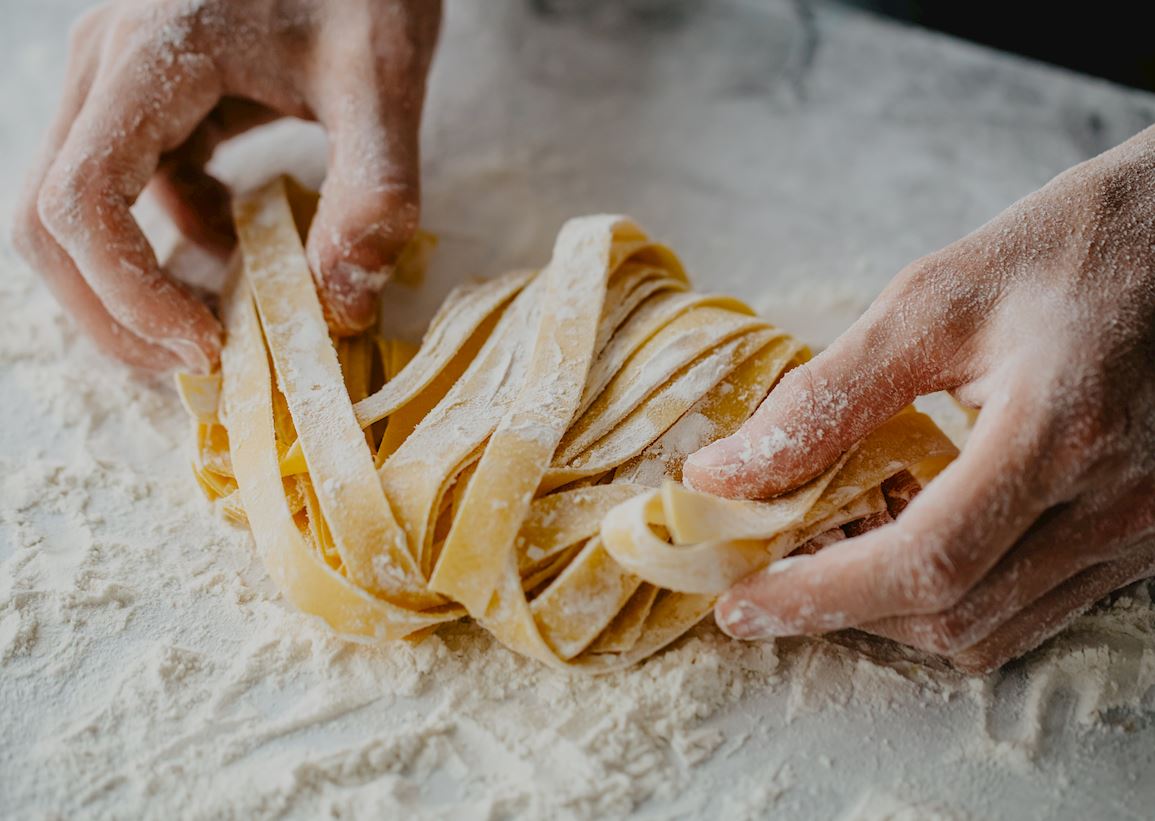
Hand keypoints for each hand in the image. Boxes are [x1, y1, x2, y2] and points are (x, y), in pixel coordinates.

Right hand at [12, 0, 440, 371]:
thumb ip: (374, 190)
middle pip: (49, 219)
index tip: (209, 345)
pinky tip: (236, 248)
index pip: (82, 201)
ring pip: (76, 210)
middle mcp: (108, 68)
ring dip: (132, 284)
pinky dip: (167, 240)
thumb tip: (343, 306)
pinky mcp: (145, 98)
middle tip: (198, 361)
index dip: (128, 295)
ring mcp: (117, 82)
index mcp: (150, 57)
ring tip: (220, 325)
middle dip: (112, 311)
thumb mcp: (382, 78)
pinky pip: (124, 189)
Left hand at [684, 125, 1154, 672]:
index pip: (924, 561)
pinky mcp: (1141, 537)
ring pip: (991, 628)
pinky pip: (1030, 606)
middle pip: (953, 616)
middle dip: (843, 610)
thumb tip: (722, 473)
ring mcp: (1138, 531)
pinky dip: (951, 594)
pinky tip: (906, 533)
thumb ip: (825, 396)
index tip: (740, 604)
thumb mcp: (933, 301)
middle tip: (769, 571)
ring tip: (831, 547)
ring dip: (893, 608)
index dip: (819, 596)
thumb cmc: (1072, 248)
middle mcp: (1113, 504)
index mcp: (1060, 432)